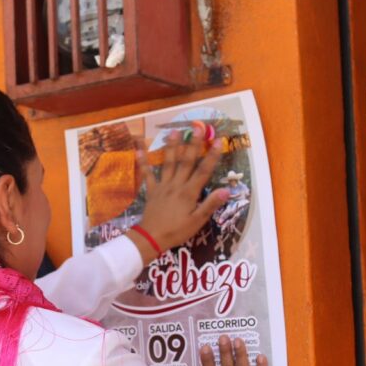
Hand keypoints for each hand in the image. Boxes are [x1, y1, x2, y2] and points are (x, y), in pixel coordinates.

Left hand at [126, 130, 229, 262]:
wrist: (151, 238)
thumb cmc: (177, 231)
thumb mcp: (197, 221)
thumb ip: (210, 204)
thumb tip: (226, 190)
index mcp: (189, 192)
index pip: (203, 171)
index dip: (212, 155)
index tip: (218, 140)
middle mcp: (176, 185)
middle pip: (186, 161)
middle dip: (193, 143)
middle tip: (197, 127)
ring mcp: (163, 186)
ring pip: (168, 163)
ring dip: (171, 147)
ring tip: (173, 131)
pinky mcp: (152, 191)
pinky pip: (147, 174)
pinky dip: (143, 162)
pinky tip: (139, 150)